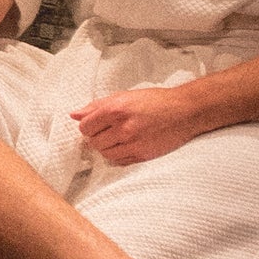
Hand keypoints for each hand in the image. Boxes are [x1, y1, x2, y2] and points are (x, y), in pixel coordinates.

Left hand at [68, 85, 199, 167]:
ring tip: (118, 137)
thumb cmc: (155, 101)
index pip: (85, 127)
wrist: (184, 111)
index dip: (87, 126)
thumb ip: (97, 106)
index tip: (94, 124)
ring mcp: (133, 144)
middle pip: (93, 142)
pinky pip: (119, 161)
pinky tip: (126, 144)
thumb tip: (74, 114)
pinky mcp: (142, 156)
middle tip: (108, 130)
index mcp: (116, 109)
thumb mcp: (124, 96)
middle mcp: (123, 128)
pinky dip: (118, 155)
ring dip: (107, 147)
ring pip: (105, 154)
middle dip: (97, 137)